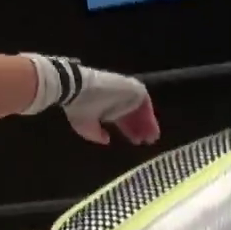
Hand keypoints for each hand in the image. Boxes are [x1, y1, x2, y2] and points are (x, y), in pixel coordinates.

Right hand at [21, 54, 161, 145]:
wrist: (78, 89)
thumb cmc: (80, 108)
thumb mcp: (86, 127)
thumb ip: (97, 135)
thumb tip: (107, 140)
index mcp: (108, 107)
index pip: (123, 119)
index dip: (130, 130)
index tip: (137, 141)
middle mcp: (119, 99)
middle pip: (134, 115)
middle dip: (142, 128)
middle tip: (148, 141)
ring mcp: (127, 92)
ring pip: (142, 109)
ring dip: (148, 123)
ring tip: (152, 138)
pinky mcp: (133, 88)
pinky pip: (145, 103)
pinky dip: (149, 114)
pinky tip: (151, 127)